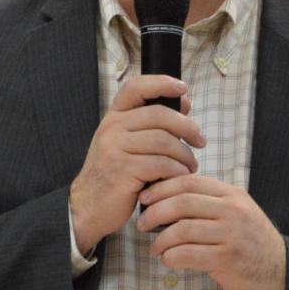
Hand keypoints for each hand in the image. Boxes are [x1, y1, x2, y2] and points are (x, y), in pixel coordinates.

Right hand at [69, 75, 205, 253]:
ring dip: (185, 154)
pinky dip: (176, 170)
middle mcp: (112, 128)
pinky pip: (160, 164)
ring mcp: (115, 149)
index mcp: (113, 117)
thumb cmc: (114, 174)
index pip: (136, 87)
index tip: (183, 89)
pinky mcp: (123, 171)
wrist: (87, 206)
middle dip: (187, 127)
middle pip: (159, 115)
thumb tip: (184, 102)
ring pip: (163, 141)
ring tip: (190, 165)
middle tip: (201, 141)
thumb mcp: (126, 144)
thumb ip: (152, 124)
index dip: (161, 83)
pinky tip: (180, 176)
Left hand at [138, 175, 286, 289]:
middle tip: (141, 223)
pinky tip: (169, 260)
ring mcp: (231, 234)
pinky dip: (171, 257)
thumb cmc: (251, 243)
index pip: (189, 182)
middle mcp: (233, 210)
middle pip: (182, 202)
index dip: (161, 188)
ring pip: (182, 229)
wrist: (280, 272)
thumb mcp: (237, 213)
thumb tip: (168, 197)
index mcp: (232, 195)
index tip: (144, 198)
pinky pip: (188, 255)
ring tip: (155, 248)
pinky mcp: (227, 259)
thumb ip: (210, 202)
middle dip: (154, 212)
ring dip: (160, 240)